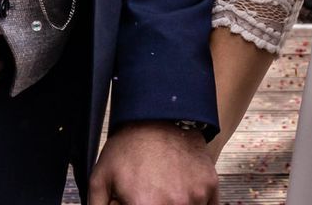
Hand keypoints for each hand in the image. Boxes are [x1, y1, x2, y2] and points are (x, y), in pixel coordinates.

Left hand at [89, 121, 217, 204]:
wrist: (159, 115)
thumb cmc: (129, 146)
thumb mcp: (100, 178)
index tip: (136, 202)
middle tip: (149, 195)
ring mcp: (196, 197)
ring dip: (176, 204)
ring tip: (164, 190)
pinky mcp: (210, 187)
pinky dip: (195, 204)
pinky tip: (181, 190)